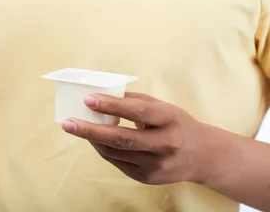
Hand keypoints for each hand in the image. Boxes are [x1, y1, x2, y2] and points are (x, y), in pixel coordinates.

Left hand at [61, 92, 218, 184]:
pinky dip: (103, 149)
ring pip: (115, 153)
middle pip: (122, 139)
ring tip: (76, 126)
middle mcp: (165, 145)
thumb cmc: (176, 123)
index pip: (137, 111)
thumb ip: (132, 100)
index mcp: (170, 119)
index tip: (88, 99)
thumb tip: (99, 93)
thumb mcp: (161, 107)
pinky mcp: (148, 178)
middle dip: (90, 130)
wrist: (203, 156)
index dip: (111, 105)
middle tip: (67, 122)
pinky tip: (94, 139)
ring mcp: (156, 165)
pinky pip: (117, 162)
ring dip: (92, 139)